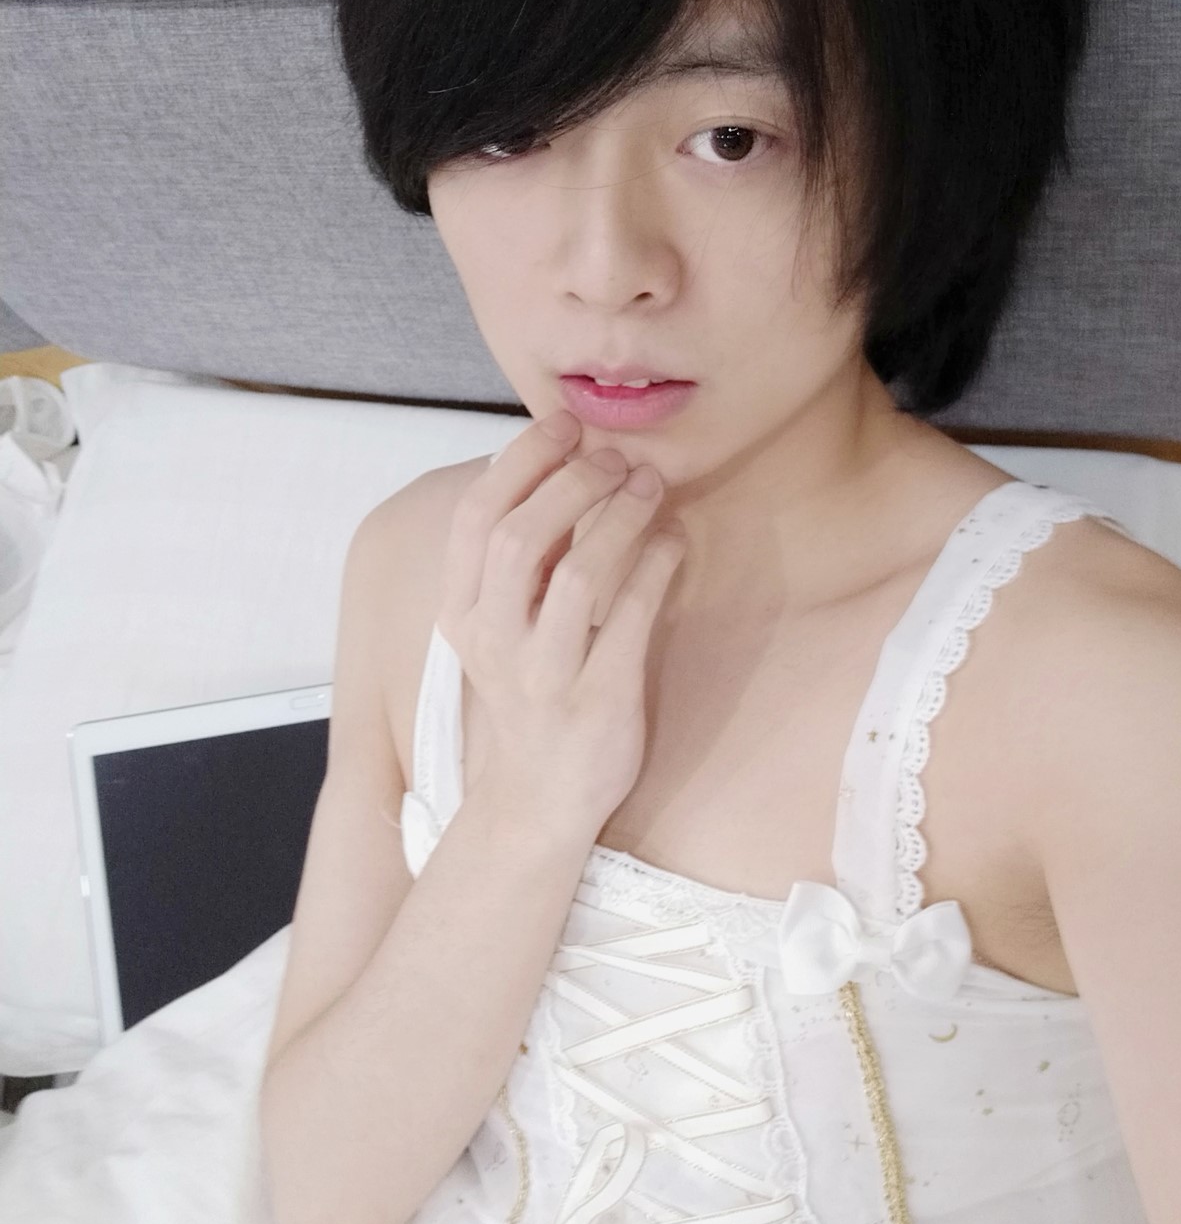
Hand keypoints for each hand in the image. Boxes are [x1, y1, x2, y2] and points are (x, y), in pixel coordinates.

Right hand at [434, 413, 685, 831]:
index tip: (564, 426)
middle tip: (615, 457)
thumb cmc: (531, 690)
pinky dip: (656, 567)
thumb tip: (563, 466)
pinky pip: (632, 620)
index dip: (521, 461)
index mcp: (462, 612)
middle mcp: (495, 641)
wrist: (540, 797)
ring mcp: (545, 675)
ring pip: (579, 576)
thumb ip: (521, 557)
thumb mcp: (500, 625)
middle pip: (522, 538)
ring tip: (650, 485)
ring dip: (620, 517)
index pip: (477, 517)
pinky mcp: (599, 700)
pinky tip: (674, 540)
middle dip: (573, 482)